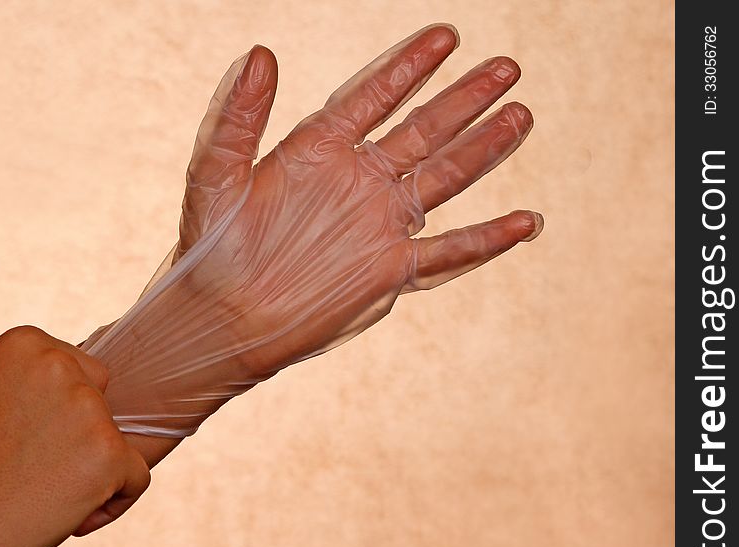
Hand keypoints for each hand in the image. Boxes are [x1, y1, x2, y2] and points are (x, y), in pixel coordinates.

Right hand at [0, 326, 149, 546]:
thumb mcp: (1, 401)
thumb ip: (49, 384)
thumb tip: (106, 382)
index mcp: (25, 341)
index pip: (84, 372)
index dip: (58, 417)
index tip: (15, 440)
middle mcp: (57, 363)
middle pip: (105, 402)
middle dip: (80, 438)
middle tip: (28, 469)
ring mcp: (85, 406)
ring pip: (121, 442)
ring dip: (92, 471)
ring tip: (39, 492)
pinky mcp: (108, 451)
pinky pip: (138, 477)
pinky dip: (113, 502)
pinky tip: (68, 515)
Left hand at [84, 24, 541, 437]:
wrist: (222, 319)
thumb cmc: (211, 246)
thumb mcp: (216, 172)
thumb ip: (238, 115)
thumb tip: (259, 53)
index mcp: (319, 150)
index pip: (373, 96)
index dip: (408, 66)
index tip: (446, 36)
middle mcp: (357, 180)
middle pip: (423, 130)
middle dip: (464, 98)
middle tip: (505, 66)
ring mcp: (377, 224)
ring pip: (443, 179)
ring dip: (483, 149)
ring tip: (520, 116)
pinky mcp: (389, 270)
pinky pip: (449, 252)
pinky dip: (487, 240)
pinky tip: (526, 222)